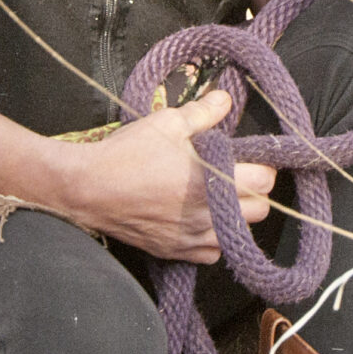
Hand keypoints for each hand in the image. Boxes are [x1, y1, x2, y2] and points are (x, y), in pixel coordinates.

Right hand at [54, 88, 276, 263]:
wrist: (87, 188)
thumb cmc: (127, 153)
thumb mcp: (166, 123)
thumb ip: (202, 113)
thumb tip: (225, 99)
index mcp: (211, 182)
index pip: (265, 182)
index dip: (265, 167)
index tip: (254, 159)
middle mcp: (207, 216)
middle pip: (259, 212)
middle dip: (255, 192)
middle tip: (238, 176)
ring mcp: (191, 238)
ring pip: (238, 236)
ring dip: (236, 217)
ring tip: (219, 199)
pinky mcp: (174, 252)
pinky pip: (211, 254)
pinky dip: (213, 240)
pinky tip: (201, 221)